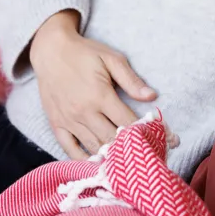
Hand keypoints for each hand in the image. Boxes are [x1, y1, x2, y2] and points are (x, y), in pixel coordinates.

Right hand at [30, 10, 157, 158]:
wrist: (50, 51)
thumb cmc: (84, 53)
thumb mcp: (111, 58)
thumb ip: (131, 80)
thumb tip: (151, 96)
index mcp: (100, 95)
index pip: (127, 121)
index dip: (147, 132)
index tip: (164, 140)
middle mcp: (83, 111)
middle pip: (111, 139)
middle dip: (131, 148)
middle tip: (148, 154)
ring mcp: (68, 120)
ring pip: (93, 147)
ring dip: (110, 157)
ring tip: (128, 162)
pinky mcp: (56, 124)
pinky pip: (70, 150)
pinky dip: (84, 160)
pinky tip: (98, 164)